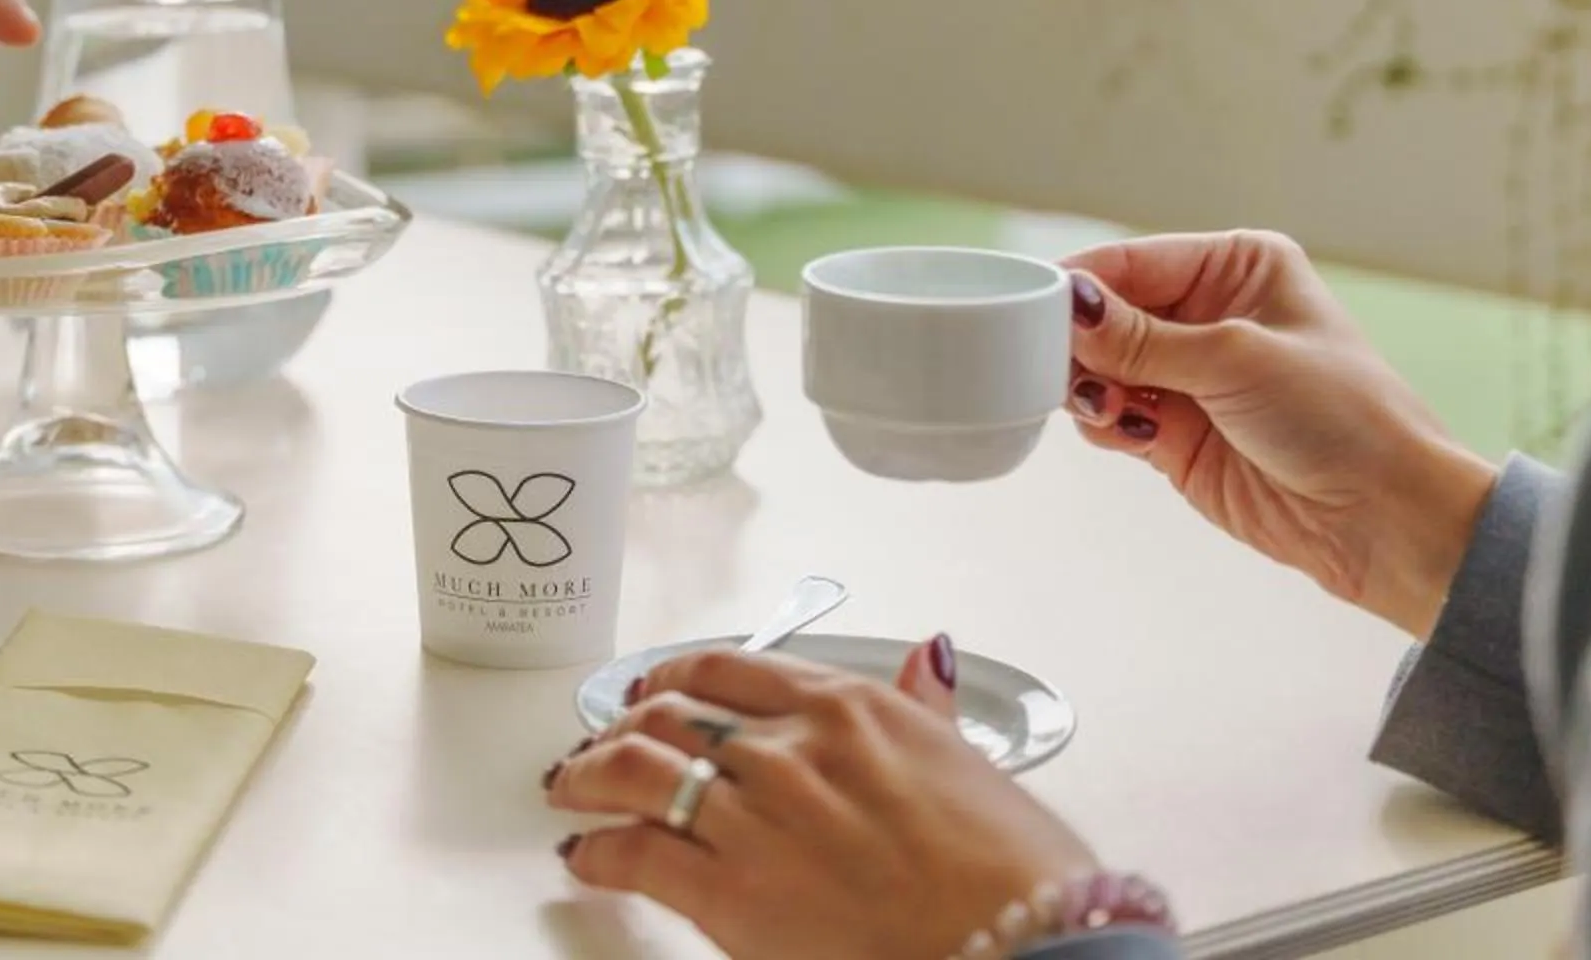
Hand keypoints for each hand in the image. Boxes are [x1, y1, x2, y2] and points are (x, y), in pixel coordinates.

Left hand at [546, 639, 1113, 959]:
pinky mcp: (729, 893)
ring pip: (636, 770)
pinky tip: (587, 856)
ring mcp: (753, 817)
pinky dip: (599, 851)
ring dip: (590, 774)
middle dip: (622, 726)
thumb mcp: (968, 761)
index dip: (673, 677)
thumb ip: (927, 707)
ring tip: (570, 787)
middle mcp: (787, 748)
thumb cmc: (1009, 867)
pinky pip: (635, 854)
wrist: (1020, 943)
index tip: (655, 690)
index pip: (727, 669)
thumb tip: (928, 659)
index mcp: (845, 708)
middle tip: (601, 743)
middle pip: (668, 714)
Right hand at [1063, 231, 1496, 637]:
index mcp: (1237, 267)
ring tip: (1108, 406)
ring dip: (1090, 386)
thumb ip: (1142, 338)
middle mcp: (1210, 315)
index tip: (1033, 305)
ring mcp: (1191, 378)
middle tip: (1063, 365)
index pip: (1135, 260)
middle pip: (1108, 314)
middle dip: (1082, 340)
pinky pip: (1111, 416)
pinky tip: (1126, 431)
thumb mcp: (1236, 358)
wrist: (1384, 519)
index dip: (1083, 284)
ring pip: (1101, 367)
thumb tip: (1070, 305)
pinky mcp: (1176, 436)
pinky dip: (1103, 423)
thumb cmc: (1342, 417)